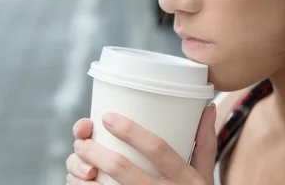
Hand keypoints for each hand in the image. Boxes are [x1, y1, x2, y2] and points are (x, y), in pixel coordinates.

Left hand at [65, 105, 216, 183]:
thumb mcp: (205, 176)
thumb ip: (204, 143)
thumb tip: (208, 107)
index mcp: (185, 179)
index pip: (158, 149)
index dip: (131, 132)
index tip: (107, 116)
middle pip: (123, 169)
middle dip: (96, 151)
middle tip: (82, 140)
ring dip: (83, 173)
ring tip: (76, 159)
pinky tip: (76, 181)